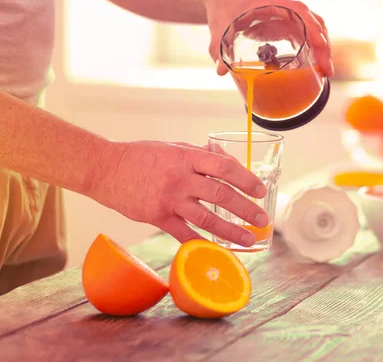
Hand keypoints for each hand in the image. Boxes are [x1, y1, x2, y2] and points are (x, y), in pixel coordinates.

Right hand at [90, 140, 268, 245]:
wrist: (105, 169)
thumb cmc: (141, 156)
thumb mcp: (173, 146)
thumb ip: (199, 154)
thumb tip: (226, 157)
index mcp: (187, 157)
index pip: (224, 167)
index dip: (246, 179)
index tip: (260, 190)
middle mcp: (181, 178)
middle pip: (221, 195)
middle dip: (246, 209)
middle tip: (262, 220)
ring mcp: (169, 199)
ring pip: (207, 218)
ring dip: (231, 231)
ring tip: (248, 240)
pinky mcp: (157, 217)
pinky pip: (184, 234)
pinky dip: (201, 243)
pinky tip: (216, 250)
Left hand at [204, 0, 332, 76]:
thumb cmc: (221, 7)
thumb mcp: (218, 28)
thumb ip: (218, 48)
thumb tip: (221, 71)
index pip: (299, 9)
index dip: (312, 26)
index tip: (320, 45)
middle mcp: (283, 3)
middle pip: (313, 20)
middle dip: (323, 45)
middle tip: (326, 68)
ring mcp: (287, 11)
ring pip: (314, 25)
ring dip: (323, 46)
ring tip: (325, 69)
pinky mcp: (286, 20)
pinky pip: (307, 29)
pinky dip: (314, 45)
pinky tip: (316, 62)